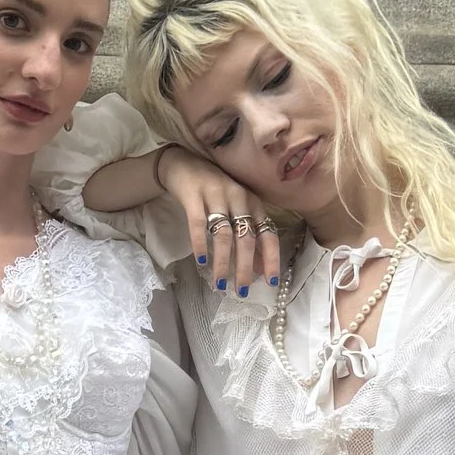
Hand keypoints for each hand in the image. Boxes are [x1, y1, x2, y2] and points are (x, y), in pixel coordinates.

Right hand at [154, 143, 281, 301]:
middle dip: (245, 267)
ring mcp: (215, 196)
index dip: (270, 258)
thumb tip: (261, 269)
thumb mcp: (237, 209)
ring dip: (223, 261)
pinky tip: (201, 261)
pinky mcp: (193, 197)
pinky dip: (201, 244)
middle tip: (241, 290)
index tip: (270, 282)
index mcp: (253, 202)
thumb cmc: (215, 191)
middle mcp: (238, 198)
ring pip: (224, 234)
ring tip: (220, 283)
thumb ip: (249, 235)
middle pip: (246, 238)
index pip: (268, 233)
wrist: (183, 163)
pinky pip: (198, 224)